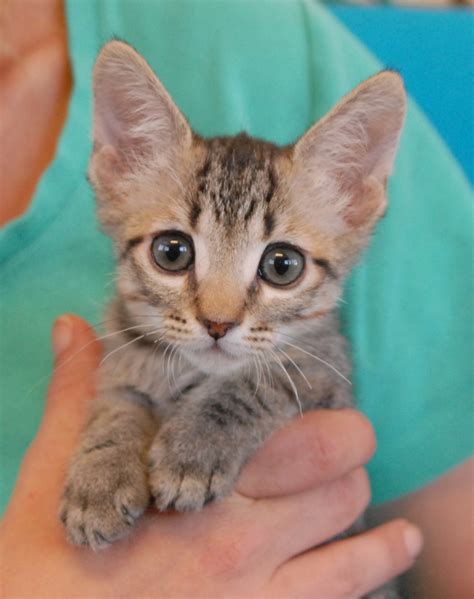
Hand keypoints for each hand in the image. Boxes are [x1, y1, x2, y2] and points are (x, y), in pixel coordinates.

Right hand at [0, 315, 421, 597]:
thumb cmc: (43, 571)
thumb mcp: (55, 474)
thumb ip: (76, 393)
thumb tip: (71, 326)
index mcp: (184, 476)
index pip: (268, 410)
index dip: (295, 387)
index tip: (298, 379)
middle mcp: (234, 528)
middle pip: (329, 456)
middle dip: (336, 437)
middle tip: (328, 433)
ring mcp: (257, 583)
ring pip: (346, 512)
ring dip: (351, 487)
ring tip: (348, 478)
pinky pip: (348, 585)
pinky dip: (380, 557)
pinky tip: (399, 541)